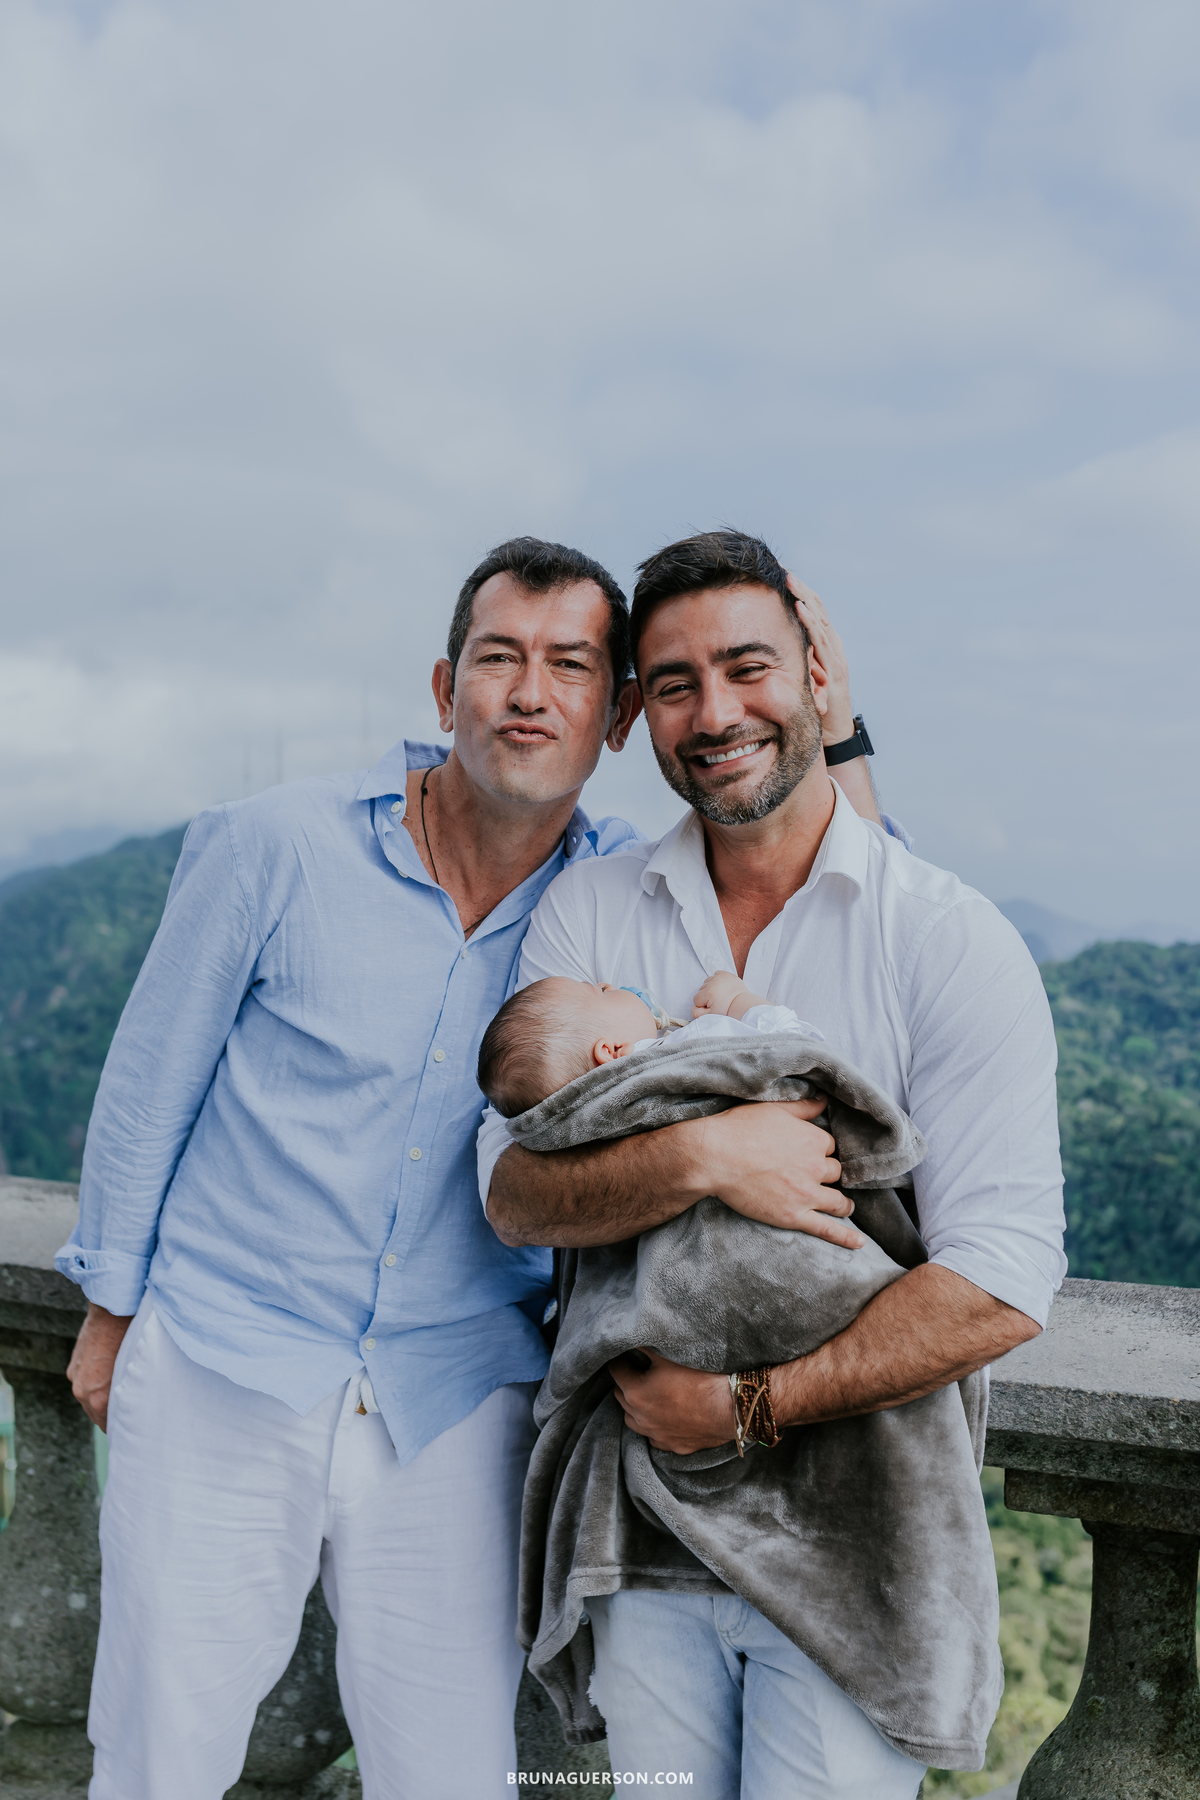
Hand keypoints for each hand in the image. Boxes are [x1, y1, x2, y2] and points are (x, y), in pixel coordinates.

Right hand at [67, 1303, 133, 1431]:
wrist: (113, 1313)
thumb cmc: (131, 1342)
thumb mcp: (133, 1373)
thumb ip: (127, 1393)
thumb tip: (133, 1404)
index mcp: (98, 1398)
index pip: (106, 1425)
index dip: (118, 1425)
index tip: (130, 1424)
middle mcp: (82, 1391)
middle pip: (95, 1413)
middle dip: (109, 1412)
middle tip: (127, 1409)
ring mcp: (75, 1377)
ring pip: (88, 1397)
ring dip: (100, 1395)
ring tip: (118, 1388)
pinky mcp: (73, 1365)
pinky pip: (83, 1381)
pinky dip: (93, 1381)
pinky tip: (107, 1373)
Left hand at [609, 1350, 735, 1453]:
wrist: (729, 1408)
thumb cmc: (700, 1378)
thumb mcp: (668, 1355)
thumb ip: (646, 1346)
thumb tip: (632, 1338)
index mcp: (635, 1392)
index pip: (616, 1371)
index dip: (620, 1361)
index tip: (625, 1355)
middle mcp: (640, 1417)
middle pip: (620, 1396)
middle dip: (626, 1383)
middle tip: (637, 1371)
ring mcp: (655, 1434)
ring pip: (632, 1420)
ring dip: (635, 1407)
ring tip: (647, 1395)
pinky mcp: (671, 1445)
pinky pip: (653, 1435)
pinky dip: (654, 1425)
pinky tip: (663, 1416)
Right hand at [692, 970, 763, 1019]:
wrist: (743, 1006)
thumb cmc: (728, 1011)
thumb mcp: (710, 1016)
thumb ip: (697, 1013)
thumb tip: (694, 1007)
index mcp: (708, 992)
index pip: (696, 999)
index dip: (703, 1005)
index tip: (712, 1008)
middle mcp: (713, 982)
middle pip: (701, 990)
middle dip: (706, 997)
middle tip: (717, 1003)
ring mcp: (720, 977)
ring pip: (708, 981)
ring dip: (711, 988)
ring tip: (719, 995)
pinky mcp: (727, 974)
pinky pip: (716, 974)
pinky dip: (717, 980)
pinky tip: (721, 988)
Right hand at [692, 1100, 864, 1247]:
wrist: (715, 1157)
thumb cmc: (740, 1128)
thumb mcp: (774, 1109)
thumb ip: (803, 1107)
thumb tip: (824, 1100)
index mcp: (814, 1139)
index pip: (829, 1146)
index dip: (820, 1150)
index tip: (810, 1153)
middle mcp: (816, 1166)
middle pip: (835, 1173)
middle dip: (828, 1174)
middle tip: (817, 1178)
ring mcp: (807, 1193)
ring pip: (838, 1201)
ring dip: (843, 1204)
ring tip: (844, 1206)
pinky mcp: (794, 1216)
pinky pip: (827, 1228)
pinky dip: (845, 1237)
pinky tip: (858, 1243)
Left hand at [787, 573, 854, 744]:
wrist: (831, 735)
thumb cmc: (809, 706)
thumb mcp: (791, 677)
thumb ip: (780, 659)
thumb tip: (751, 647)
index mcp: (819, 645)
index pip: (807, 610)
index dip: (793, 591)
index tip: (775, 571)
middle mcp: (829, 646)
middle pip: (814, 608)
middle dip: (797, 586)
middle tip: (779, 565)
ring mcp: (834, 657)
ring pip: (820, 620)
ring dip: (804, 597)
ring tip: (789, 578)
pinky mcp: (836, 672)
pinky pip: (822, 642)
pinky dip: (811, 622)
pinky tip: (799, 607)